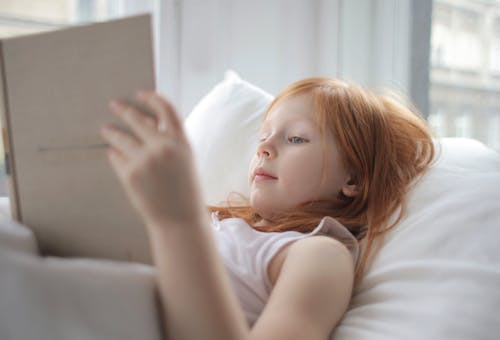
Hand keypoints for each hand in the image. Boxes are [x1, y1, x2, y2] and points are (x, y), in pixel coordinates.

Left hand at [100, 91, 203, 228]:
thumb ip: (170, 142)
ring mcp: (145, 160)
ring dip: (112, 132)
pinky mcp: (129, 174)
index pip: (166, 108)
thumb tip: (149, 124)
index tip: (141, 94)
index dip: (152, 98)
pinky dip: (115, 155)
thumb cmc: (186, 192)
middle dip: (124, 110)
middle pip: (138, 119)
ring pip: (121, 137)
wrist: (179, 220)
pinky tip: (114, 154)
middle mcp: (163, 147)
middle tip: (115, 105)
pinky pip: (116, 157)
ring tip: (106, 129)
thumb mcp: (186, 161)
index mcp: (181, 142)